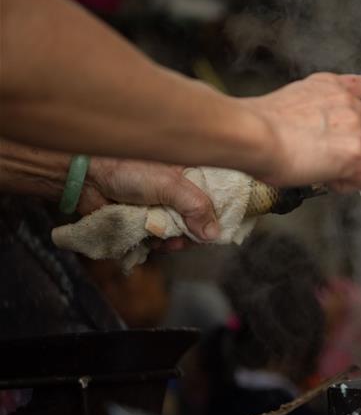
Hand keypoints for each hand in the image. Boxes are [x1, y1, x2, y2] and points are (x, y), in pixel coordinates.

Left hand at [80, 158, 219, 245]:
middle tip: (187, 237)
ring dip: (176, 241)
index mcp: (190, 175)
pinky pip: (162, 240)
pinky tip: (154, 242)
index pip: (217, 197)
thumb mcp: (169, 185)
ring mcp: (163, 208)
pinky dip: (160, 244)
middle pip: (201, 220)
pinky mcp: (147, 222)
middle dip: (195, 232)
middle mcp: (180, 193)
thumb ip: (195, 207)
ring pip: (183, 233)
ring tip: (166, 241)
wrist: (86, 178)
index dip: (220, 214)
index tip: (219, 229)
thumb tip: (214, 235)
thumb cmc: (128, 171)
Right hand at [243, 73, 360, 192]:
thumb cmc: (255, 124)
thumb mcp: (292, 103)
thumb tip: (314, 134)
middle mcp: (348, 101)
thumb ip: (314, 112)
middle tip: (360, 163)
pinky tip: (330, 184)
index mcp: (331, 85)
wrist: (252, 134)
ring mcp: (356, 126)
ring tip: (338, 178)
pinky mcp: (356, 153)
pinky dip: (348, 186)